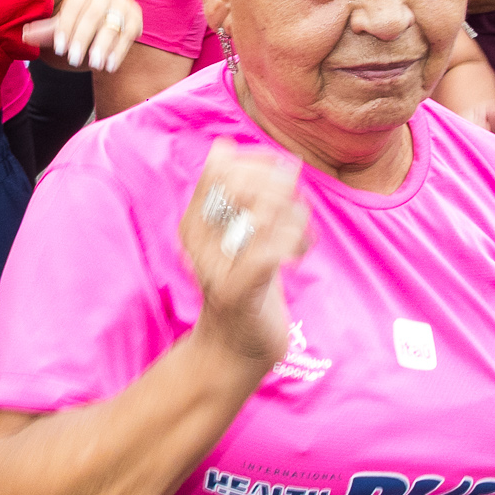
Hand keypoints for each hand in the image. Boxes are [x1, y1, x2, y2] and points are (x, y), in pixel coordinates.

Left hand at [23, 0, 142, 72]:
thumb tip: (23, 35)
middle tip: (72, 60)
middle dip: (82, 38)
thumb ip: (45, 30)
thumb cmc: (77, 19)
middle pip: (94, 14)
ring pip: (112, 25)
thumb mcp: (61, 23)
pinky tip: (109, 66)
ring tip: (93, 65)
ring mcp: (123, 1)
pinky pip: (127, 35)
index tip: (59, 48)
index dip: (66, 27)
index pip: (74, 5)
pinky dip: (118, 51)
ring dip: (102, 47)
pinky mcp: (136, 16)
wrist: (105, 17)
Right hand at [178, 145, 314, 369]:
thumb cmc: (242, 285)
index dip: (259, 165)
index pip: (222, 167)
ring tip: (301, 233)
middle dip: (282, 190)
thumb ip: (234, 194)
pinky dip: (294, 242)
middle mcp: (199, 240)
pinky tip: (300, 251)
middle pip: (243, 185)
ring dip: (294, 217)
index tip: (282, 182)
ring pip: (261, 213)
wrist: (235, 348)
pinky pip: (270, 250)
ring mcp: (216, 265)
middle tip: (296, 209)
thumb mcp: (234, 234)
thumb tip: (223, 146)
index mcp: (194, 222)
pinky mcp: (239, 289)